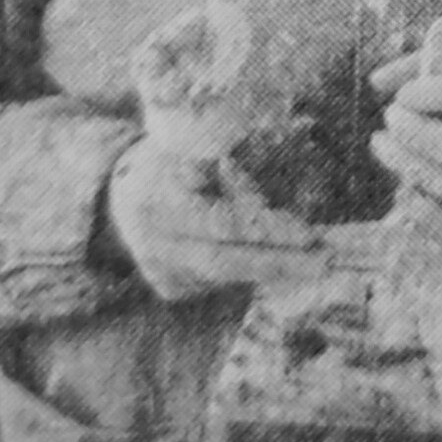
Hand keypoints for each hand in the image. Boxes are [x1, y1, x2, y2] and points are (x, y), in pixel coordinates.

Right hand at [100, 128, 321, 302]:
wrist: (117, 201)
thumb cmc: (166, 163)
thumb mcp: (191, 151)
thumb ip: (228, 174)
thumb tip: (267, 197)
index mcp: (163, 202)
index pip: (224, 224)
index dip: (268, 230)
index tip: (309, 233)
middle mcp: (159, 245)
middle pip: (227, 262)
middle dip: (280, 263)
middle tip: (324, 260)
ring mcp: (163, 273)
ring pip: (228, 276)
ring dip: (273, 269)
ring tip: (312, 260)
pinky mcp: (171, 289)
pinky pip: (220, 282)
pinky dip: (251, 272)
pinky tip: (279, 264)